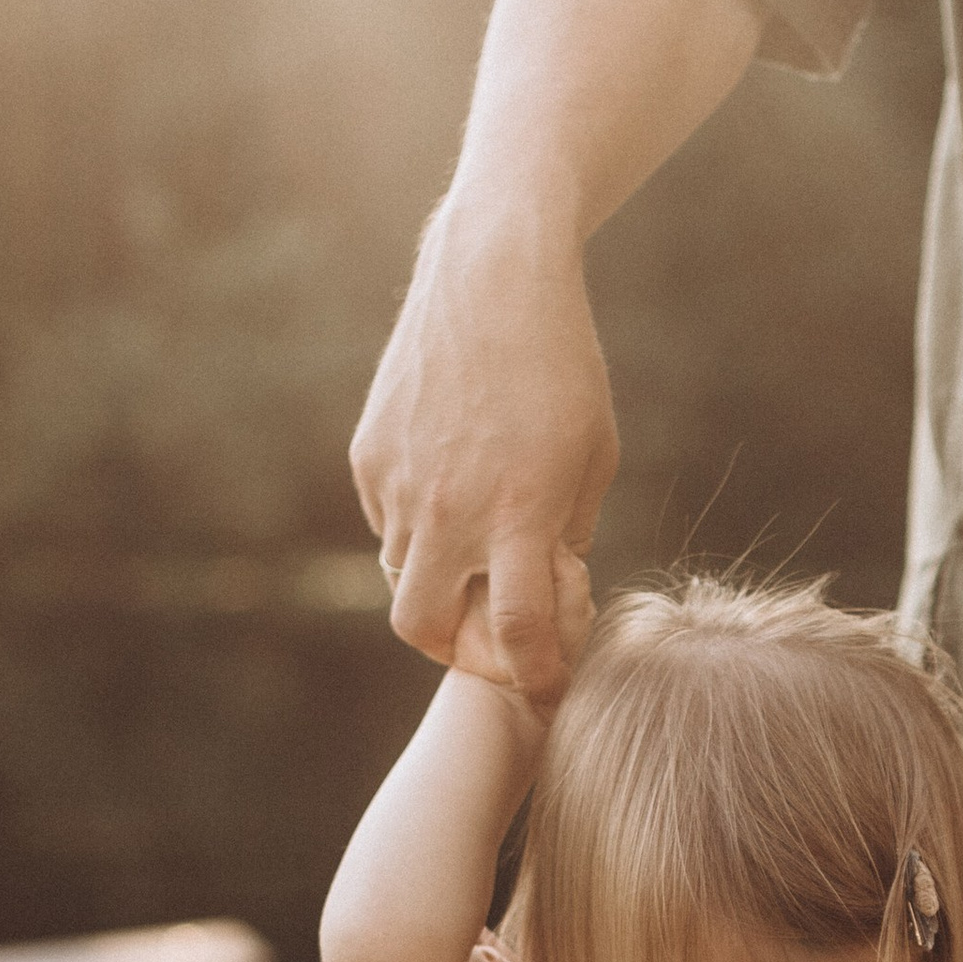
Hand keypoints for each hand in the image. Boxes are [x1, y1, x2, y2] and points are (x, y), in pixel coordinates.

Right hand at [352, 205, 610, 704]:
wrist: (495, 273)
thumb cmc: (564, 366)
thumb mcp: (593, 457)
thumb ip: (565, 537)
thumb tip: (542, 597)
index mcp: (520, 513)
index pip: (519, 634)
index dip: (536, 677)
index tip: (549, 688)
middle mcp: (451, 507)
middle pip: (427, 631)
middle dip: (461, 653)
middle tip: (494, 639)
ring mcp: (400, 482)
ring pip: (402, 578)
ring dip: (440, 585)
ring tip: (480, 553)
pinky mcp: (369, 454)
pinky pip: (386, 524)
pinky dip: (417, 533)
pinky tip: (453, 493)